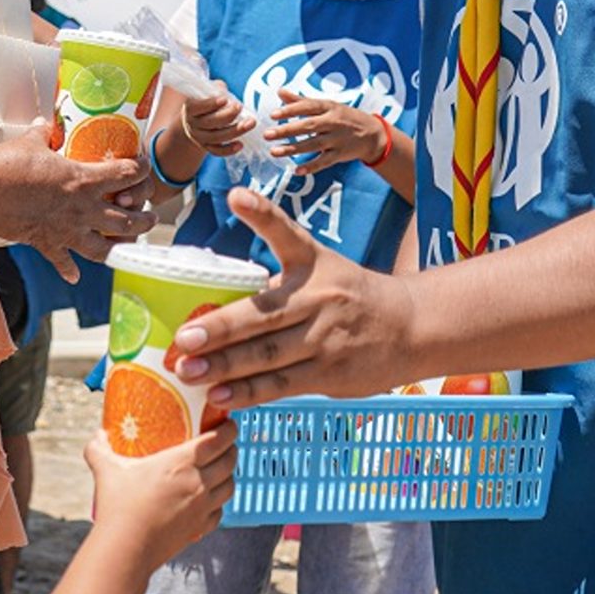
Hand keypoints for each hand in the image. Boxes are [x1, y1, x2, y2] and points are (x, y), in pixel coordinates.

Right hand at [0, 125, 157, 281]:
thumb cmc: (6, 168)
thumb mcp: (29, 142)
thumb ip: (43, 133)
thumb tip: (45, 124)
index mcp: (82, 180)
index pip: (126, 174)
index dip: (141, 169)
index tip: (143, 165)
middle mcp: (81, 209)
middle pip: (126, 219)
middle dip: (144, 219)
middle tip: (152, 217)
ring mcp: (66, 230)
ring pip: (105, 247)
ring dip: (120, 246)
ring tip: (130, 243)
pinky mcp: (47, 244)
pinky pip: (63, 261)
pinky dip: (70, 269)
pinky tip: (75, 275)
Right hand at [84, 424, 236, 567]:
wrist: (126, 548)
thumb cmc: (119, 507)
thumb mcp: (107, 470)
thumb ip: (100, 449)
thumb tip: (97, 436)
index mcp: (182, 462)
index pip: (219, 439)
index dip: (228, 429)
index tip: (227, 423)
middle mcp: (199, 483)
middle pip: (230, 460)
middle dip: (231, 449)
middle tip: (223, 443)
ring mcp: (202, 507)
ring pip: (229, 486)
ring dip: (229, 475)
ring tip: (220, 470)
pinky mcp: (200, 528)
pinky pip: (220, 512)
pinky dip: (219, 503)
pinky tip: (209, 501)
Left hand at [172, 188, 415, 407]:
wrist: (412, 327)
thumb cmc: (350, 297)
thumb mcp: (321, 270)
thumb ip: (277, 282)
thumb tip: (216, 301)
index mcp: (313, 263)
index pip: (286, 234)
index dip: (261, 214)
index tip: (237, 196)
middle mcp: (318, 297)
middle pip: (263, 314)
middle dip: (219, 328)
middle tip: (182, 340)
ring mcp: (325, 338)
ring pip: (267, 355)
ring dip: (225, 367)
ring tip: (188, 373)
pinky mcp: (331, 373)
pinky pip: (282, 384)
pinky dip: (249, 393)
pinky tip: (221, 398)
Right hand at [179, 82, 252, 156]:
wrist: (196, 119)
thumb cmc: (207, 101)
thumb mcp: (208, 91)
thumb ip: (216, 89)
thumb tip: (225, 92)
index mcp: (190, 109)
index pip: (198, 107)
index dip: (211, 104)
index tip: (225, 99)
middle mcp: (192, 125)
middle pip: (210, 123)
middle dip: (227, 115)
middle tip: (240, 107)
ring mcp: (199, 138)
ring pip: (216, 138)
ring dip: (235, 131)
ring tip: (250, 123)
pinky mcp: (207, 147)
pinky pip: (217, 151)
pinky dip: (229, 150)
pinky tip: (241, 144)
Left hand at [261, 90, 384, 173]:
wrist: (373, 134)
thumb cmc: (344, 117)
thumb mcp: (327, 105)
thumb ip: (301, 100)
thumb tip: (279, 91)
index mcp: (329, 107)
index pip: (308, 106)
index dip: (290, 110)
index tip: (273, 114)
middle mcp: (334, 122)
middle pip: (308, 126)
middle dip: (287, 130)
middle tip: (267, 134)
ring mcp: (338, 139)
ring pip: (313, 145)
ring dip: (293, 149)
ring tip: (274, 152)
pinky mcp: (340, 155)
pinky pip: (324, 162)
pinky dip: (311, 167)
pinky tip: (296, 170)